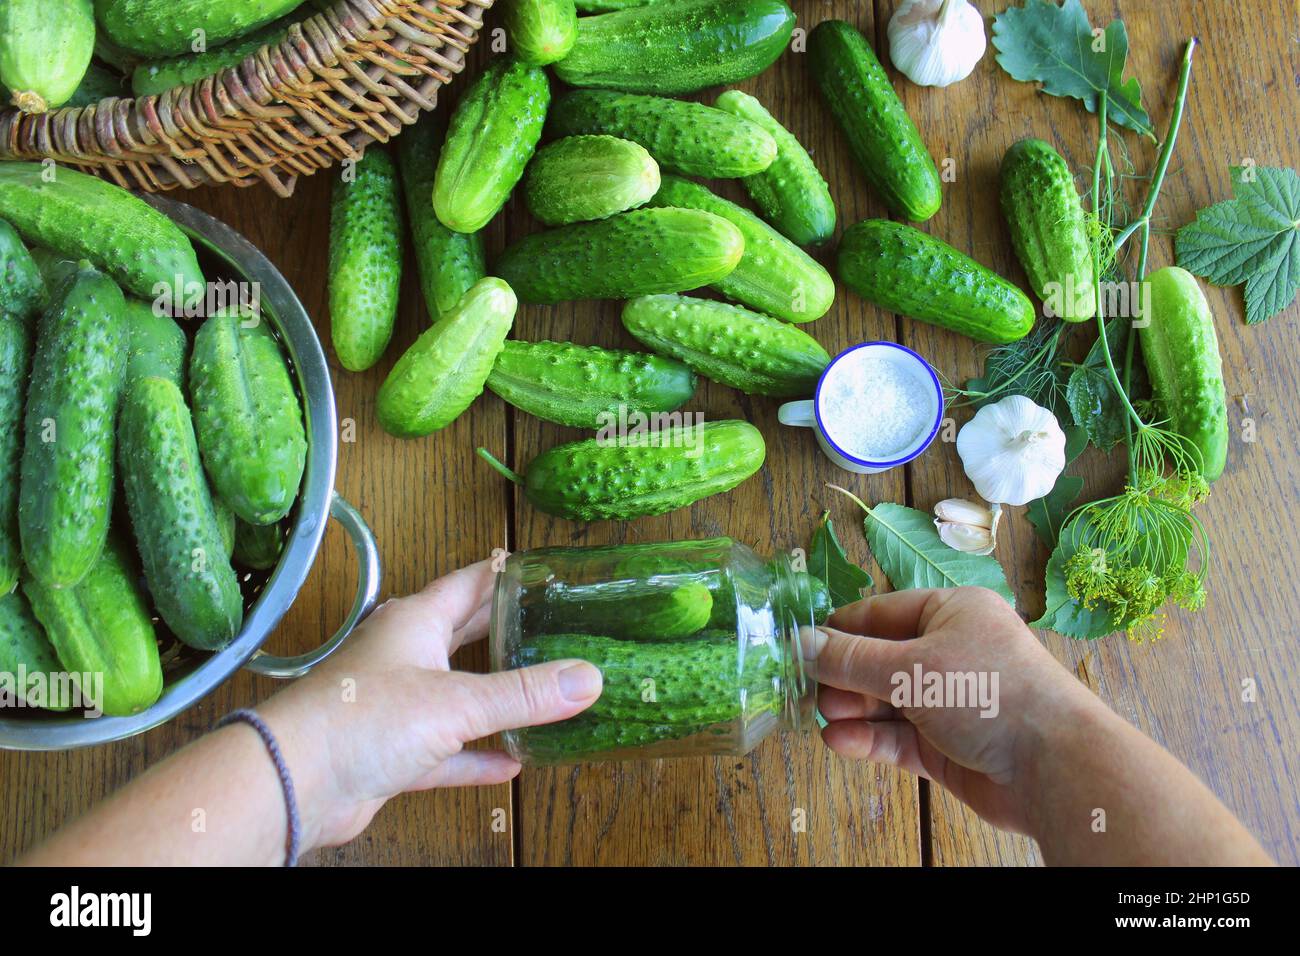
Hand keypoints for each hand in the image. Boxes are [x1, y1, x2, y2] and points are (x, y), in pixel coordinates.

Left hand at [259, 560, 602, 848]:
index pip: (470, 584)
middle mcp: (404, 655)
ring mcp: (396, 705)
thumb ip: (524, 694)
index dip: (506, 575)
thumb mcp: (456, 701)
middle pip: (465, 635)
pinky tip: (511, 764)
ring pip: (457, 695)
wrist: (296, 781)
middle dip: (505, 632)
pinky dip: (477, 755)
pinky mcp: (391, 753)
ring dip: (496, 700)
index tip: (543, 570)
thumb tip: (588, 678)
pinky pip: (446, 750)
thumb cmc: (363, 718)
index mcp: (415, 621)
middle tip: (552, 627)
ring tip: (542, 696)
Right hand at [811, 587, 1102, 834]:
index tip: (797, 646)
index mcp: (951, 613)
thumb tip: (800, 642)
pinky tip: (839, 741)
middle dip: (842, 675)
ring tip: (822, 717)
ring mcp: (948, 702)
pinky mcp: (945, 746)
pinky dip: (868, 738)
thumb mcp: (912, 668)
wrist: (1054, 768)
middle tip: (806, 690)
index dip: (838, 630)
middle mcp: (950, 652)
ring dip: (851, 709)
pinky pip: (897, 737)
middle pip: (878, 659)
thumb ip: (851, 659)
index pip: (880, 614)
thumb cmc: (988, 693)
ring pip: (884, 701)